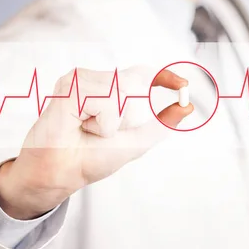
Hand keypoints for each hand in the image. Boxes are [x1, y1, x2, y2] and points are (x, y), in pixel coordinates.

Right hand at [0, 66, 192, 219]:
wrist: (61, 173)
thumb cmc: (90, 158)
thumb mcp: (136, 142)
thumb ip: (161, 124)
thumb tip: (187, 107)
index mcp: (109, 90)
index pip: (142, 74)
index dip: (164, 77)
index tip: (183, 84)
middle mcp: (95, 81)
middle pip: (135, 82)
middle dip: (129, 115)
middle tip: (103, 132)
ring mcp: (81, 81)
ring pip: (121, 90)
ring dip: (113, 122)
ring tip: (90, 130)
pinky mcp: (69, 87)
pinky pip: (105, 100)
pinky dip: (102, 122)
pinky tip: (82, 127)